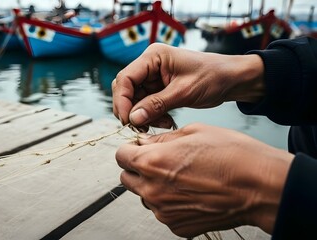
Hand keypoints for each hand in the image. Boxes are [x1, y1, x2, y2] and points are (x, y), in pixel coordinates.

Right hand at [112, 43, 265, 128]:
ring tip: (162, 124)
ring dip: (143, 116)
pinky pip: (146, 105)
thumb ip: (156, 105)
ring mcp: (153, 77)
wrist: (232, 80)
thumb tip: (132, 119)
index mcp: (154, 56)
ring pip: (135, 100)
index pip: (125, 78)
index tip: (127, 120)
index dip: (122, 101)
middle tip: (140, 127)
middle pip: (126, 89)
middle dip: (131, 110)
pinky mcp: (158, 88)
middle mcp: (149, 65)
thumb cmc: (213, 77)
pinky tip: (165, 122)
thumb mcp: (184, 92)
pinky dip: (152, 116)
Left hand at [115, 123, 292, 237]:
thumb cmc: (232, 156)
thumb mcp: (192, 132)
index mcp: (151, 163)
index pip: (121, 156)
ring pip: (145, 196)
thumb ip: (161, 139)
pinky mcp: (177, 227)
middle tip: (160, 160)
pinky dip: (170, 202)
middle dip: (138, 168)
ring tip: (181, 177)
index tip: (140, 148)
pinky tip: (191, 192)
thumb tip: (145, 143)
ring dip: (153, 186)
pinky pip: (163, 212)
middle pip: (127, 178)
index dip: (130, 149)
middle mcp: (152, 190)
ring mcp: (164, 212)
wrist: (260, 187)